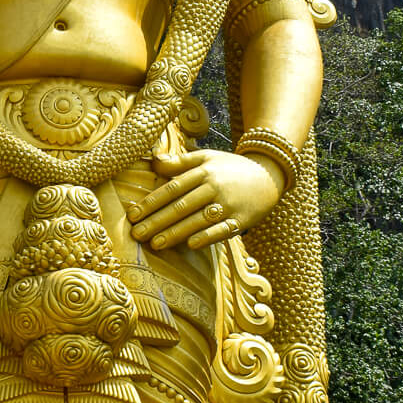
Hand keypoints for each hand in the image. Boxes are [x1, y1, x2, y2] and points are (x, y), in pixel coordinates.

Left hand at [127, 148, 284, 250]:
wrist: (269, 175)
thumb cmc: (231, 168)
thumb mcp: (207, 157)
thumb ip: (180, 161)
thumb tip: (153, 162)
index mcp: (204, 172)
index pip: (172, 188)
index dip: (151, 202)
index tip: (133, 214)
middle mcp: (215, 187)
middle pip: (181, 206)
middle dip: (157, 221)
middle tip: (137, 234)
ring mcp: (229, 204)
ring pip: (198, 220)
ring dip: (176, 233)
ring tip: (156, 244)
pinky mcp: (242, 220)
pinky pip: (223, 230)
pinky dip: (207, 237)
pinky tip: (190, 245)